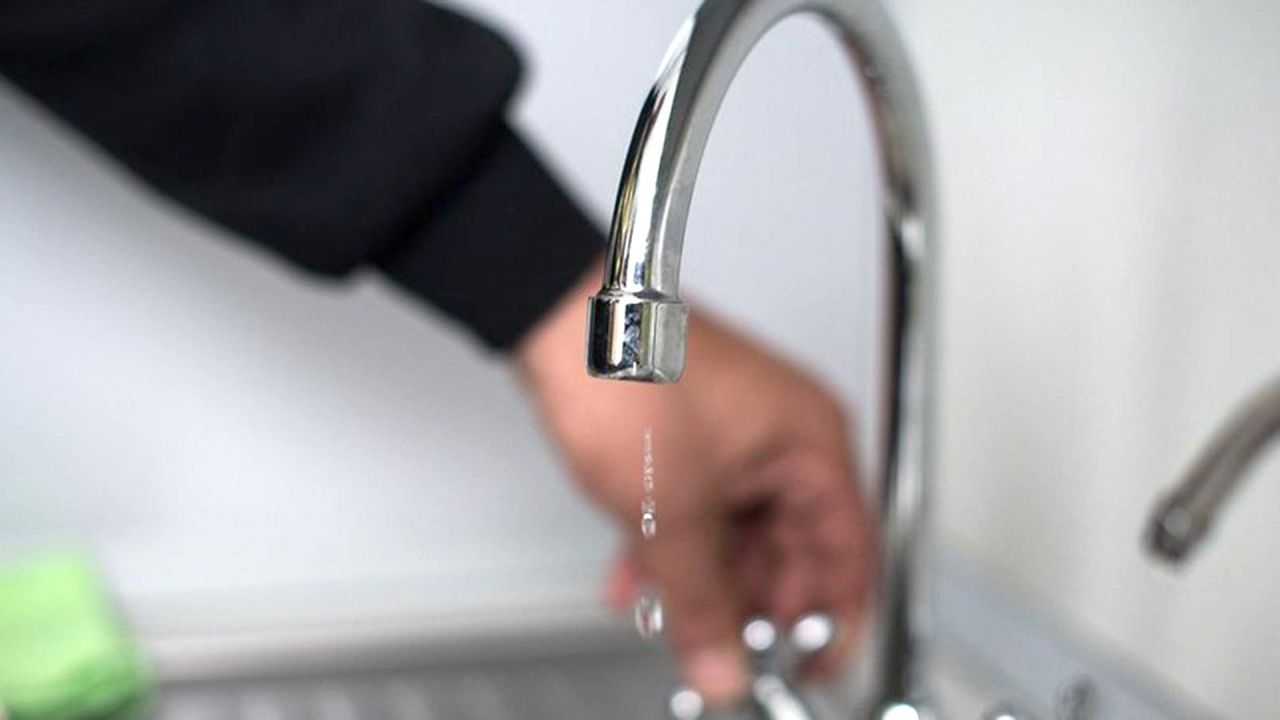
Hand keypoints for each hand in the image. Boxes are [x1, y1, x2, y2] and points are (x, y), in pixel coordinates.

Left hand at [516, 261, 876, 705]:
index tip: (809, 666)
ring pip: (741, 536)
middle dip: (753, 605)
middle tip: (722, 646)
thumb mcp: (673, 512)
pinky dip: (675, 549)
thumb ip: (702, 602)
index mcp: (812, 446)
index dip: (834, 620)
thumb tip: (723, 665)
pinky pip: (703, 511)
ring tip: (670, 616)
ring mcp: (742, 437)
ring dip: (704, 582)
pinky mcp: (698, 438)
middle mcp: (787, 439)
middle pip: (794, 549)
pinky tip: (639, 579)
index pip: (850, 553)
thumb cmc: (630, 374)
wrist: (564, 322)